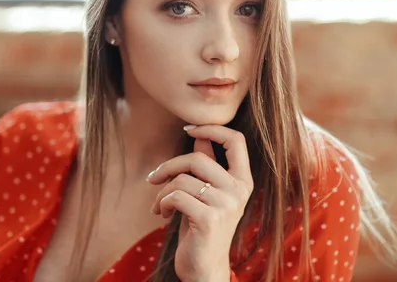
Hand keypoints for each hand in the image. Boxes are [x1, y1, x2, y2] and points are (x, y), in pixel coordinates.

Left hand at [146, 124, 253, 281]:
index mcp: (243, 180)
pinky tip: (162, 214)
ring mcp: (226, 205)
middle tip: (153, 178)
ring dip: (162, 190)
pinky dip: (162, 203)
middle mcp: (239, 190)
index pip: (236, 140)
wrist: (204, 268)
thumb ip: (207, 164)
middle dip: (169, 166)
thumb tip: (199, 132)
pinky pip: (176, 196)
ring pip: (183, 178)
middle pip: (197, 158)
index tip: (188, 129)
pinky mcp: (209, 219)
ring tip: (159, 204)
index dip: (212, 128)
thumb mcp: (207, 192)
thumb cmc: (201, 226)